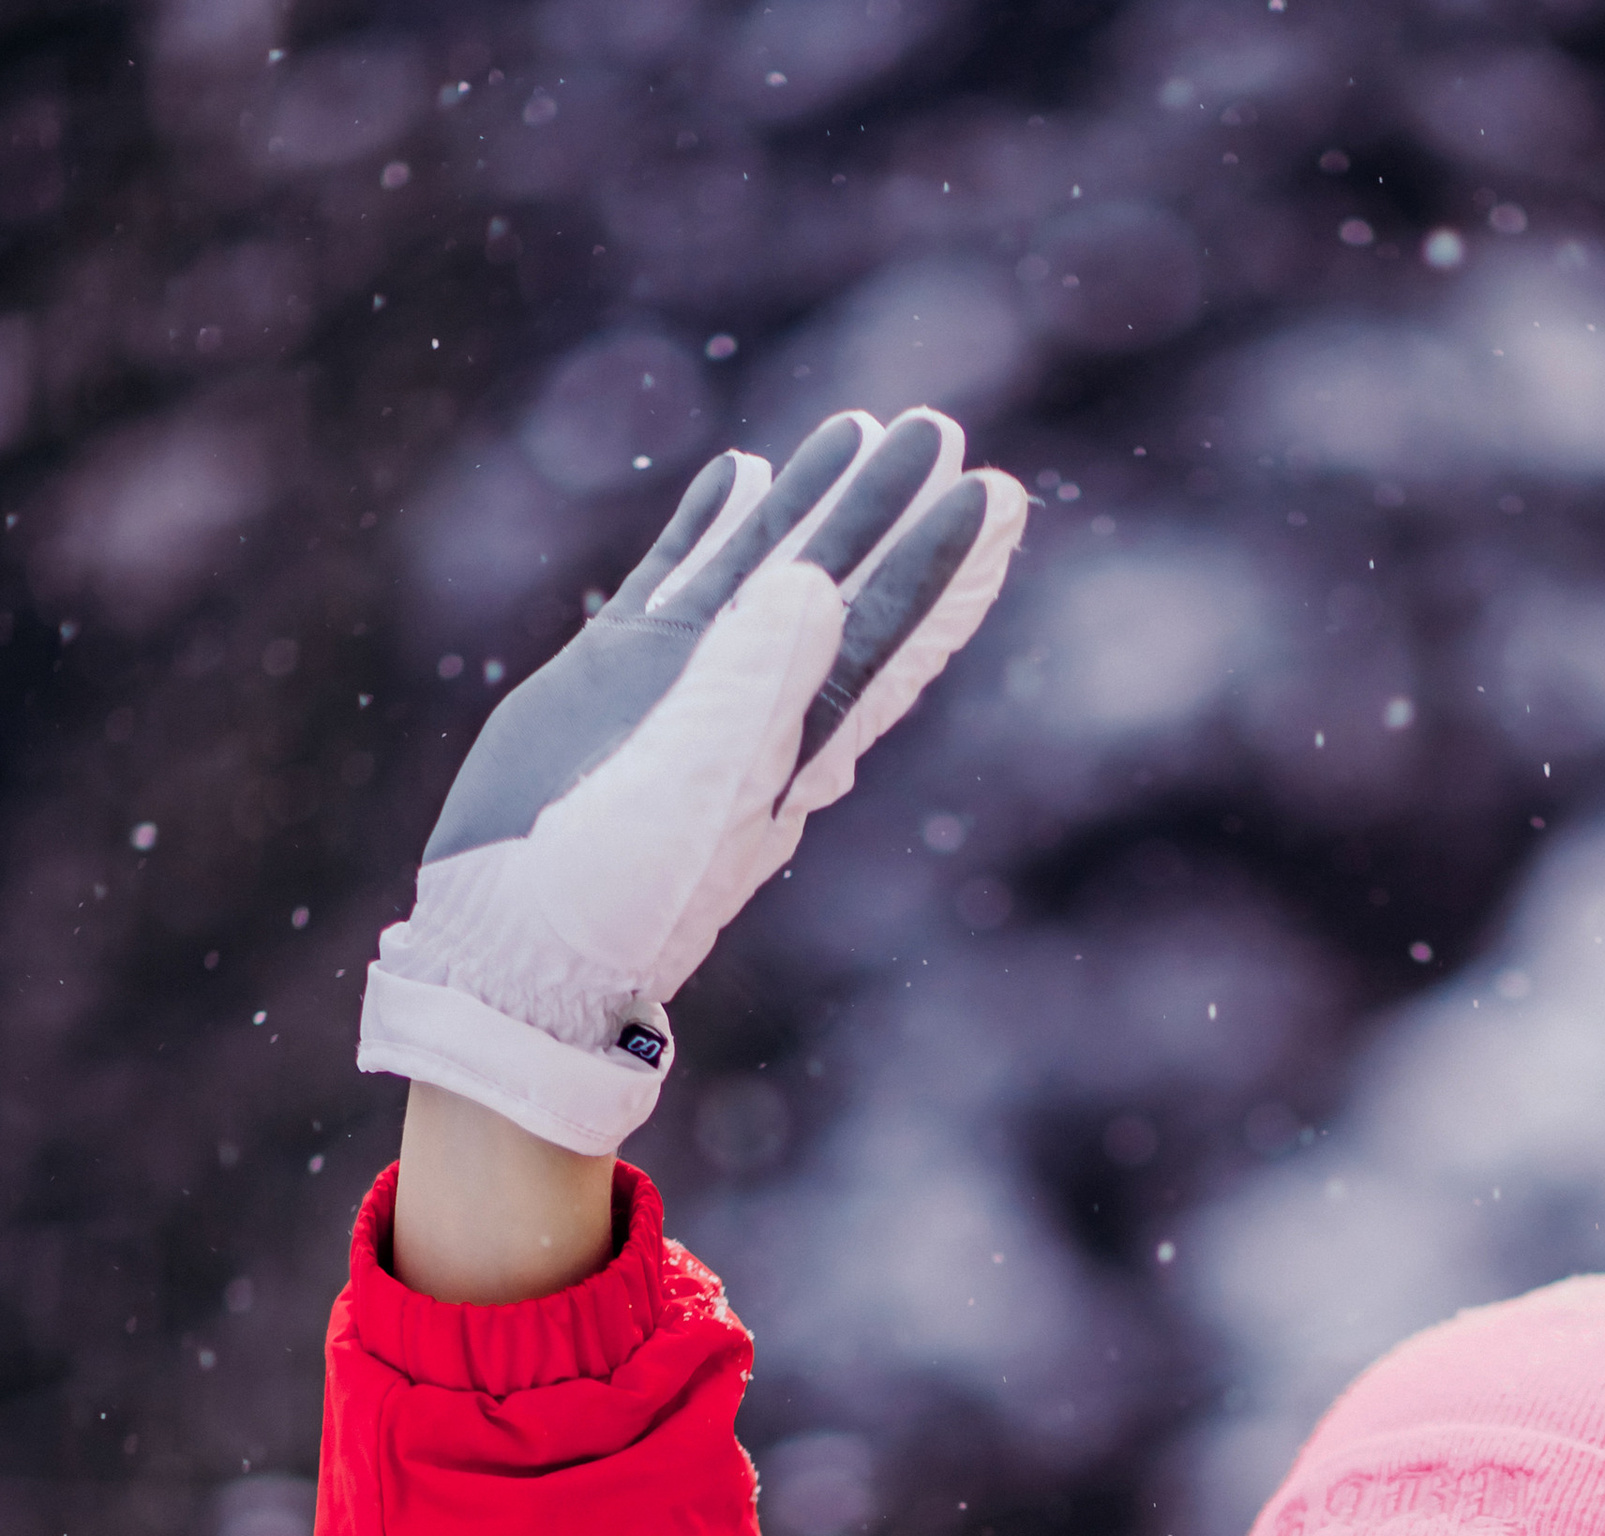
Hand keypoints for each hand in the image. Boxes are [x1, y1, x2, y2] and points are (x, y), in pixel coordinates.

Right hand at [360, 407, 1026, 1153]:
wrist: (520, 945)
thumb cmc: (619, 893)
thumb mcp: (697, 786)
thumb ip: (755, 682)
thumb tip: (818, 578)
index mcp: (794, 740)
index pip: (886, 634)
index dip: (938, 565)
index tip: (992, 497)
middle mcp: (753, 704)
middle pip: (840, 587)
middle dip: (887, 512)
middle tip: (934, 432)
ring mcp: (683, 683)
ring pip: (761, 567)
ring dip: (809, 503)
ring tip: (853, 428)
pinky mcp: (613, 674)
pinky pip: (676, 579)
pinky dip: (709, 527)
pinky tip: (740, 476)